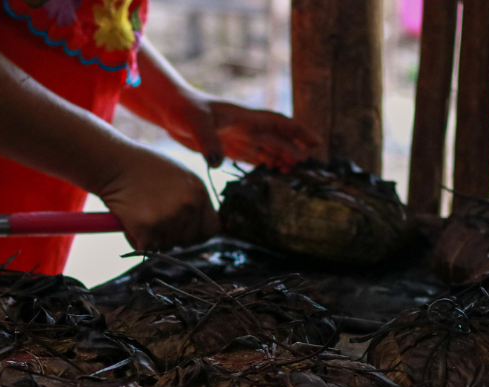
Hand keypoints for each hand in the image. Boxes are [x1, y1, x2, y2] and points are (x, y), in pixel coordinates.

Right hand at [96, 146, 218, 250]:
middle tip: (155, 218)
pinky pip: (148, 249)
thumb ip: (193, 200)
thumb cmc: (144, 169)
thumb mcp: (180, 178)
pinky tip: (131, 221)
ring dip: (155, 237)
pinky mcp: (148, 228)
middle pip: (189, 240)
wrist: (113, 163)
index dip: (198, 233)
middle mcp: (189, 205)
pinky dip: (137, 240)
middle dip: (174, 236)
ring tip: (142, 214)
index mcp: (199, 192)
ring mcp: (169, 218)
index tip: (185, 231)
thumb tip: (200, 227)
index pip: (212, 228)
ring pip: (168, 245)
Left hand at [165, 95, 322, 169]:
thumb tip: (216, 163)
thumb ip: (208, 141)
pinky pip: (255, 158)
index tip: (316, 143)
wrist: (172, 110)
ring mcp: (242, 139)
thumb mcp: (196, 123)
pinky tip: (276, 175)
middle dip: (295, 152)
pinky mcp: (232, 149)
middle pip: (279, 140)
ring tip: (295, 175)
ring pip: (270, 150)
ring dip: (284, 160)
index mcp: (247, 118)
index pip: (280, 124)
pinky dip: (267, 166)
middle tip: (308, 169)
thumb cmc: (185, 110)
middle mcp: (249, 129)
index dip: (299, 132)